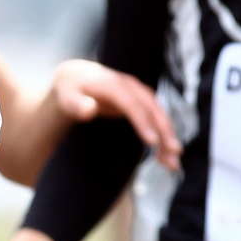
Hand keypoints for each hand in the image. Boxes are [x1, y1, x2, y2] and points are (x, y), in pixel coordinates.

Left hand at [49, 60, 179, 170]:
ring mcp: (139, 93)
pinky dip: (162, 138)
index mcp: (113, 84)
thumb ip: (76, 104)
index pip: (131, 103)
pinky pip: (156, 120)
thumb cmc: (70, 90)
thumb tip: (89, 109)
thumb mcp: (66, 96)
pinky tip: (165, 157)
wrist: (78, 77)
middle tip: (174, 153)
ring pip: (158, 116)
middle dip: (165, 131)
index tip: (152, 142)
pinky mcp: (142, 102)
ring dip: (168, 138)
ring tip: (173, 163)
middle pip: (152, 109)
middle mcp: (131, 86)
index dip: (143, 121)